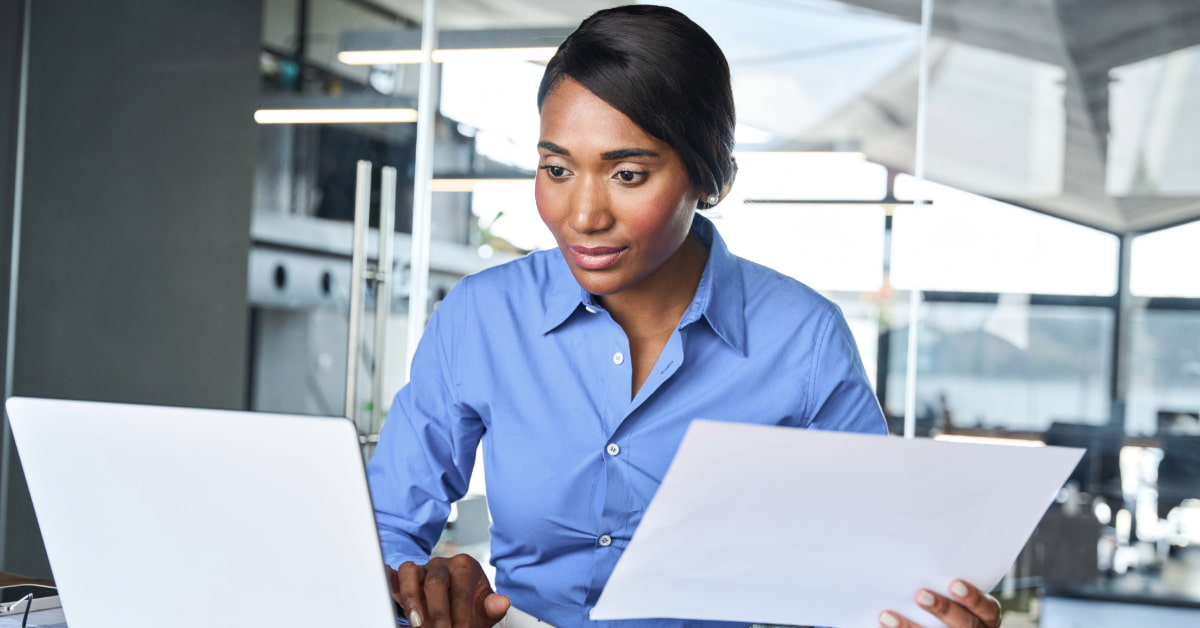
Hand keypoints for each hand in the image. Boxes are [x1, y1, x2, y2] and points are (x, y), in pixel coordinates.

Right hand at [388, 554, 510, 627]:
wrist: (453, 604)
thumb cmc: (468, 607)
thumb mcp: (482, 610)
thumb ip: (491, 608)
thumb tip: (502, 602)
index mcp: (464, 567)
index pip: (461, 590)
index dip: (460, 614)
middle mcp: (441, 564)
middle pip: (436, 582)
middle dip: (437, 611)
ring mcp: (420, 569)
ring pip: (410, 572)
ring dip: (411, 600)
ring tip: (417, 624)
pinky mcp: (402, 577)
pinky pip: (393, 574)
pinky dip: (389, 580)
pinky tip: (388, 594)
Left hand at [878, 579, 1000, 627]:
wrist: (942, 618)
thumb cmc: (948, 594)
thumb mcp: (956, 588)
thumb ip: (947, 576)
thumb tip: (923, 543)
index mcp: (987, 616)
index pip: (986, 608)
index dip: (972, 597)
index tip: (954, 583)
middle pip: (964, 625)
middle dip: (942, 610)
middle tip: (919, 595)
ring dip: (911, 627)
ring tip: (888, 616)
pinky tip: (883, 624)